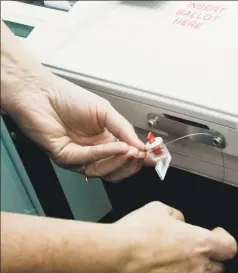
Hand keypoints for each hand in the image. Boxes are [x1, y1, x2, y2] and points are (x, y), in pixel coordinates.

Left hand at [6, 75, 149, 181]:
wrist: (42, 92)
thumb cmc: (69, 98)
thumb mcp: (105, 111)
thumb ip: (123, 128)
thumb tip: (140, 144)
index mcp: (103, 141)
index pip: (124, 157)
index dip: (139, 159)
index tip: (153, 156)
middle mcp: (92, 152)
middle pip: (116, 170)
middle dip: (131, 164)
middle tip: (142, 155)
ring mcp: (79, 157)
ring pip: (103, 171)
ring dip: (120, 161)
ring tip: (131, 150)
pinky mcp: (65, 158)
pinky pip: (88, 161)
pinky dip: (104, 154)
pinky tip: (116, 146)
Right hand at [110, 201, 237, 272]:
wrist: (114, 258)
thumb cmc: (137, 234)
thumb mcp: (159, 209)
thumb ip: (176, 215)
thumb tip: (178, 221)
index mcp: (200, 244)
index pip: (229, 247)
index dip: (225, 239)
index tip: (217, 233)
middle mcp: (195, 268)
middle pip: (218, 267)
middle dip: (210, 255)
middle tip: (194, 243)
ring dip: (191, 265)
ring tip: (170, 252)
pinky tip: (158, 262)